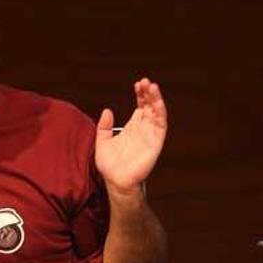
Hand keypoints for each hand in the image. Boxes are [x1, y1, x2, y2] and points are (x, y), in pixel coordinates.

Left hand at [95, 78, 166, 194]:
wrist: (116, 182)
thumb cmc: (110, 166)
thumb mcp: (102, 142)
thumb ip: (104, 126)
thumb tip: (107, 111)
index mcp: (133, 127)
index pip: (141, 106)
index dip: (141, 94)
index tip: (138, 84)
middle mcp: (144, 129)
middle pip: (150, 106)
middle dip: (149, 93)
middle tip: (145, 81)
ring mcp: (150, 135)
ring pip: (157, 113)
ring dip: (156, 99)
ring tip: (152, 86)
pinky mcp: (155, 143)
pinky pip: (160, 125)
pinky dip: (160, 112)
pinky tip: (157, 101)